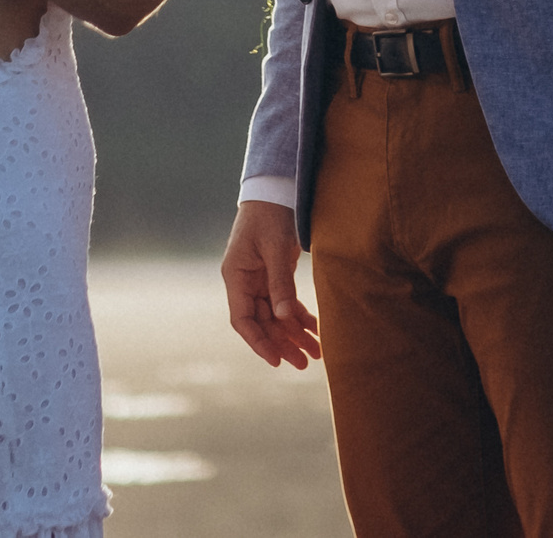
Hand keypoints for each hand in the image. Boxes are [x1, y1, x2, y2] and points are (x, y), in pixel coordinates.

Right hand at [221, 200, 319, 369]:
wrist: (276, 188)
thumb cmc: (271, 214)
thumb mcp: (275, 248)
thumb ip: (280, 282)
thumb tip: (285, 318)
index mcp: (236, 276)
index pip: (243, 319)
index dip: (258, 342)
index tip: (277, 360)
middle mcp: (245, 282)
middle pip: (263, 322)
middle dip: (283, 343)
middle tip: (305, 363)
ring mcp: (259, 280)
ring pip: (276, 316)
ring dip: (294, 334)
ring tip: (316, 353)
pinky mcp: (274, 275)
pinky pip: (286, 303)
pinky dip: (299, 317)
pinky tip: (315, 331)